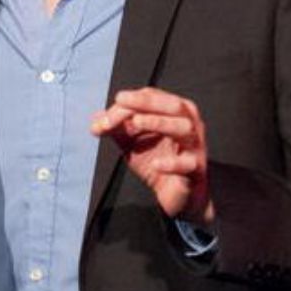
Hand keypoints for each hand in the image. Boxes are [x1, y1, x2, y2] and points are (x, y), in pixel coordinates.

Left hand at [91, 87, 214, 225]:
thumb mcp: (131, 141)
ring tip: (135, 123)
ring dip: (159, 123)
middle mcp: (190, 124)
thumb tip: (95, 120)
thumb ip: (116, 128)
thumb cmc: (157, 159)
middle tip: (119, 106)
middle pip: (172, 105)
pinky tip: (156, 164)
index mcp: (174, 112)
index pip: (153, 97)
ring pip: (184, 128)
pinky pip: (187, 164)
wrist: (174, 194)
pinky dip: (172, 163)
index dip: (128, 103)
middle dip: (144, 103)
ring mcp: (195, 146)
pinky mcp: (195, 170)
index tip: (104, 120)